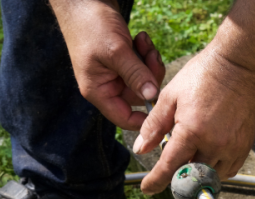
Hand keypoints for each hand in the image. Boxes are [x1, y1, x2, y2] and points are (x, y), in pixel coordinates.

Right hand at [51, 0, 164, 129]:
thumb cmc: (91, 24)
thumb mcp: (116, 51)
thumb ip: (135, 75)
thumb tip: (152, 97)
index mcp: (98, 91)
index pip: (124, 118)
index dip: (144, 119)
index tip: (163, 107)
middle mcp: (106, 86)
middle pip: (139, 96)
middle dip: (150, 77)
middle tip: (152, 55)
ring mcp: (115, 73)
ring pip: (143, 80)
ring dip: (149, 62)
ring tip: (144, 41)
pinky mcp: (122, 61)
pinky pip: (141, 66)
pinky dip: (146, 53)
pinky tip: (141, 37)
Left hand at [133, 47, 254, 193]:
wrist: (239, 63)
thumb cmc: (203, 75)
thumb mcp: (170, 96)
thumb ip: (153, 125)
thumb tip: (141, 149)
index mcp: (191, 131)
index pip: (169, 167)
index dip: (155, 182)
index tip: (147, 189)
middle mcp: (214, 144)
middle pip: (191, 176)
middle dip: (178, 176)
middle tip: (171, 167)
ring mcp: (232, 147)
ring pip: (211, 176)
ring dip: (198, 173)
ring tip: (191, 156)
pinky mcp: (245, 146)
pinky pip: (229, 170)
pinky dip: (216, 169)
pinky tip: (208, 156)